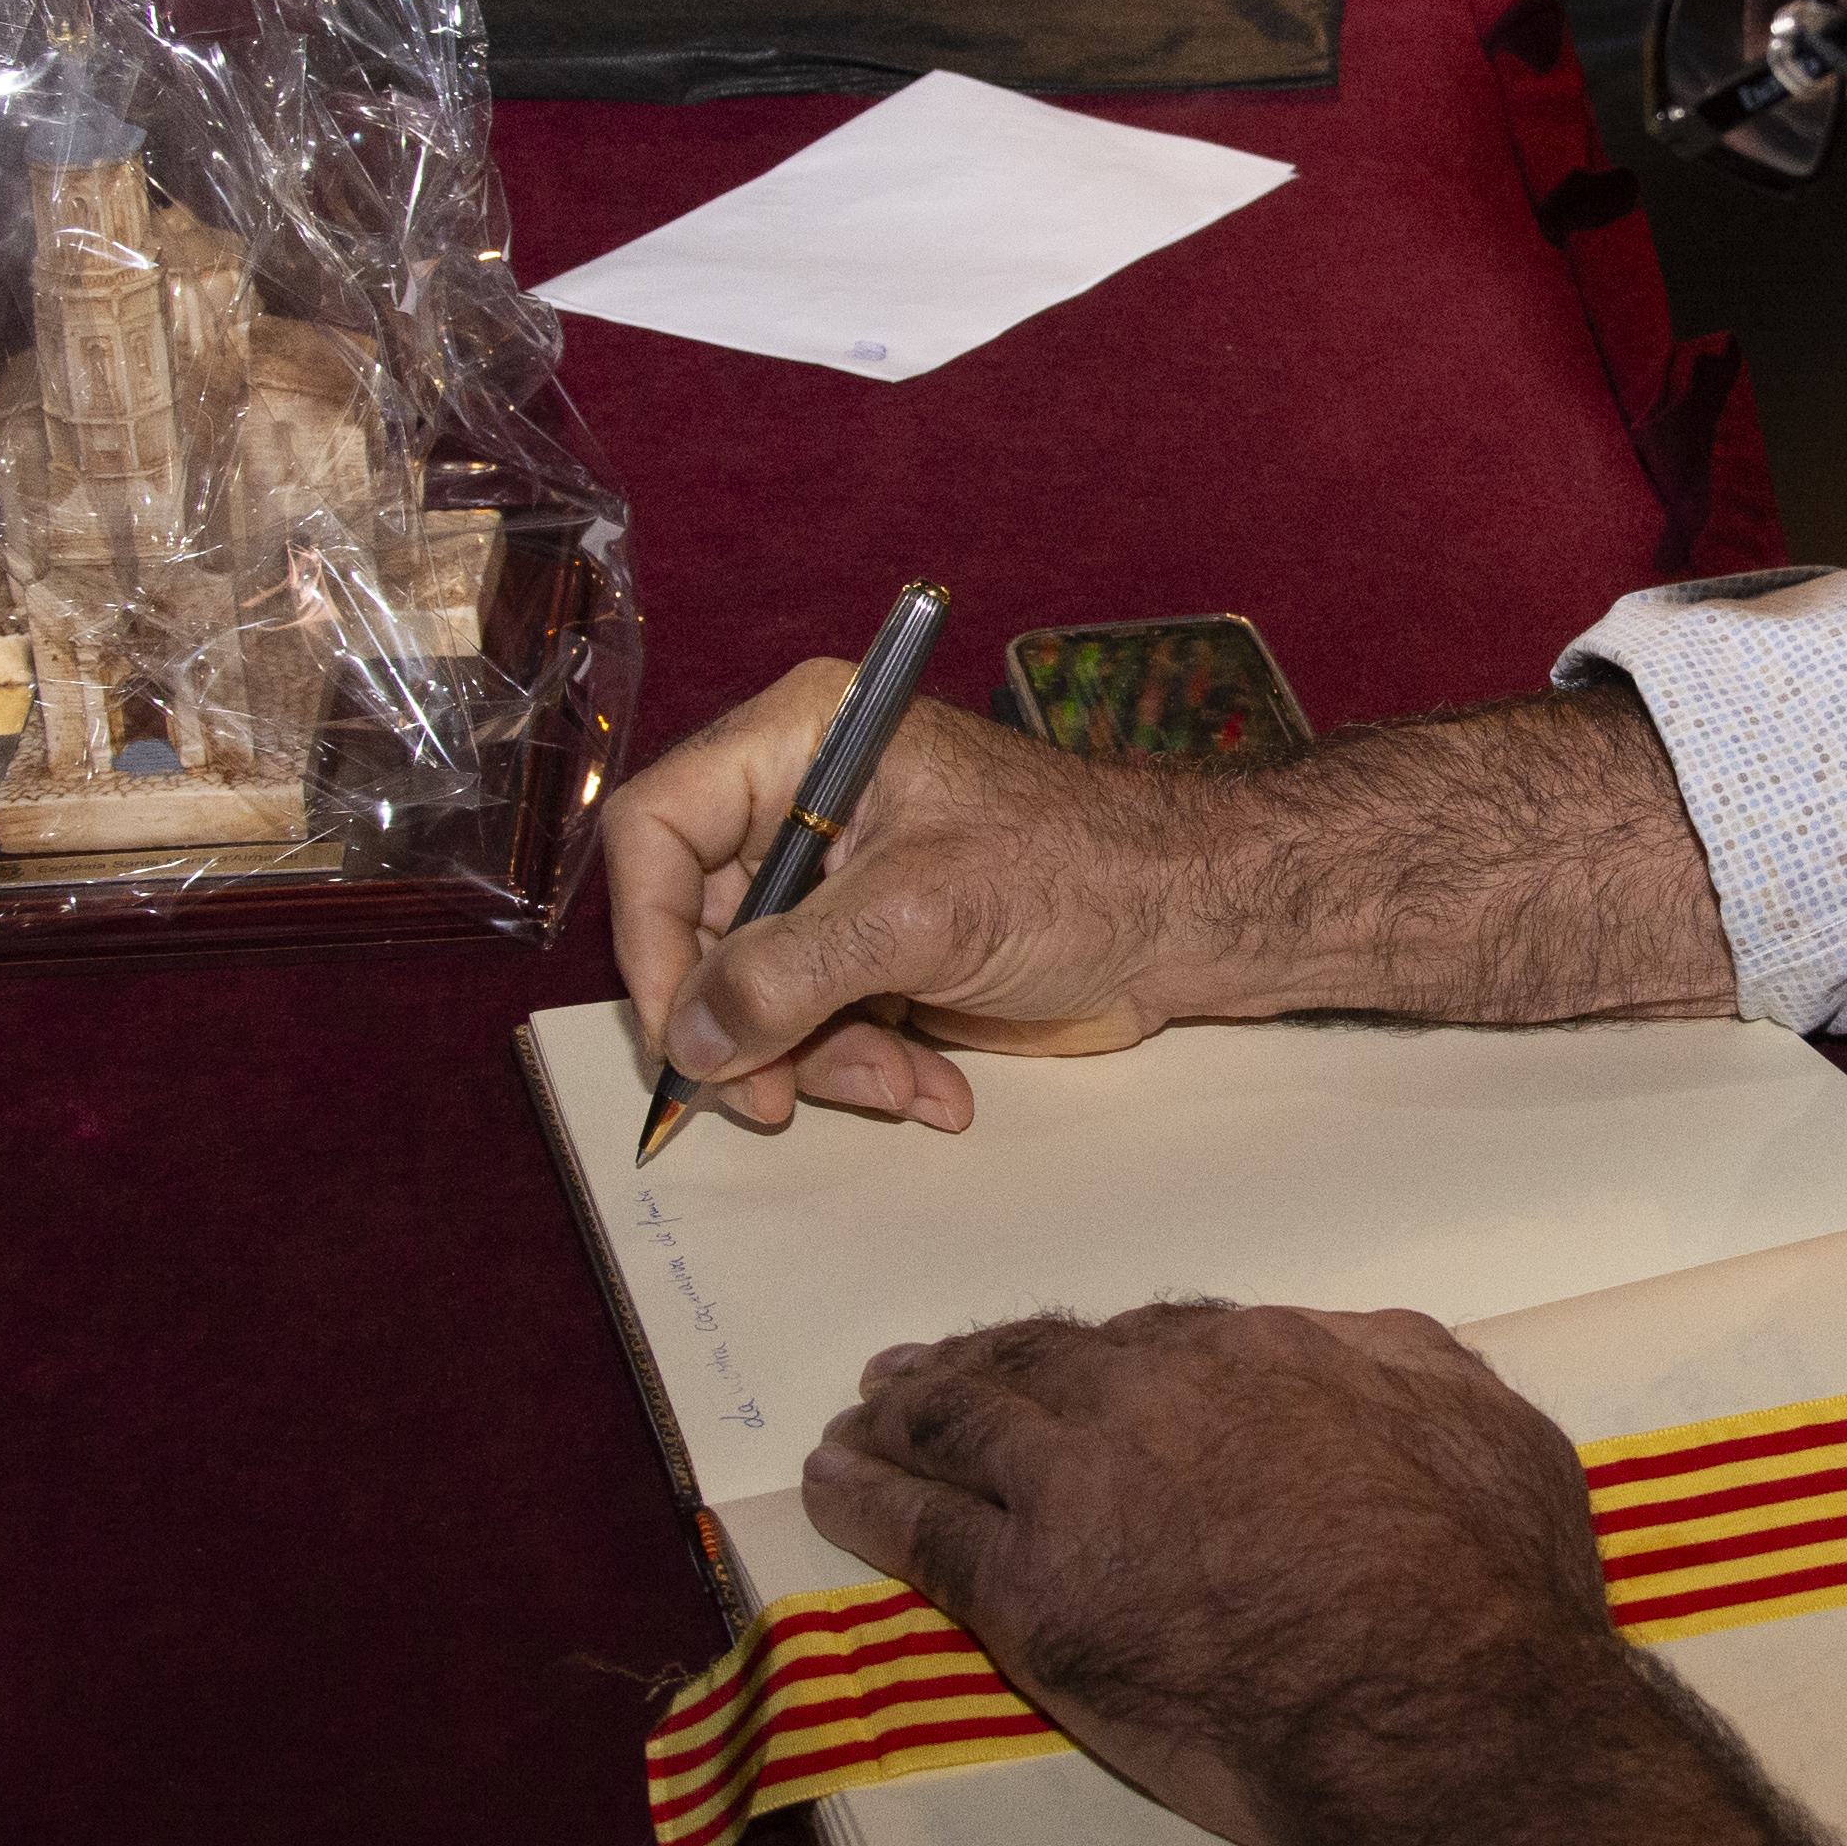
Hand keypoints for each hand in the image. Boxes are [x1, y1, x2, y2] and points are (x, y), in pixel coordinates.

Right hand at [596, 675, 1743, 1141]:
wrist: (1195, 919)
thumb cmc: (1077, 875)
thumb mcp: (918, 920)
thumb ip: (787, 975)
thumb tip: (688, 1043)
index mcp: (797, 744)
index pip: (657, 836)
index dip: (651, 942)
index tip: (685, 1036)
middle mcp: (802, 804)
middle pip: (697, 931)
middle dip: (750, 1027)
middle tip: (781, 1102)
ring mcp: (839, 883)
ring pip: (757, 997)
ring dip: (820, 1065)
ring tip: (904, 1088)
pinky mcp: (876, 950)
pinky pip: (820, 1025)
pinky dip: (866, 1071)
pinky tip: (936, 1091)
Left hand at [809, 1299, 1843, 1845]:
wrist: (1437, 1703)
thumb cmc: (1489, 1579)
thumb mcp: (1487, 1422)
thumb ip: (1406, 1366)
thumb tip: (1356, 1347)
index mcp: (1261, 1352)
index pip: (1153, 1337)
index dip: (1102, 1356)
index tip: (1072, 1366)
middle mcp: (1153, 1395)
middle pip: (1037, 1363)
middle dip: (972, 1362)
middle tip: (916, 1370)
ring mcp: (1079, 1487)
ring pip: (961, 1425)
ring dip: (900, 1413)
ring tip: (859, 1418)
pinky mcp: (1030, 1592)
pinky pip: (921, 1530)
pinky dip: (867, 1498)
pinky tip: (832, 1486)